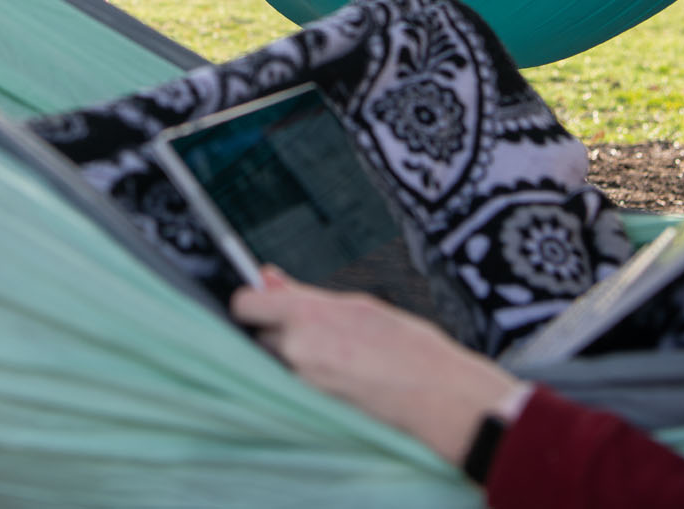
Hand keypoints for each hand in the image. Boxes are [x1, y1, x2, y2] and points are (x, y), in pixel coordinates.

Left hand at [231, 268, 531, 466]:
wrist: (437, 394)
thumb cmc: (409, 347)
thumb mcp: (359, 305)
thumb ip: (306, 295)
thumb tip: (268, 277)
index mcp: (309, 313)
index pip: (246, 304)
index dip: (251, 302)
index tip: (260, 303)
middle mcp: (298, 347)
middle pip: (258, 335)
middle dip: (276, 332)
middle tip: (310, 332)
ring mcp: (302, 381)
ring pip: (275, 362)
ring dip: (291, 358)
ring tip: (333, 357)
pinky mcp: (311, 406)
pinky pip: (292, 386)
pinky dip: (306, 381)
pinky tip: (337, 377)